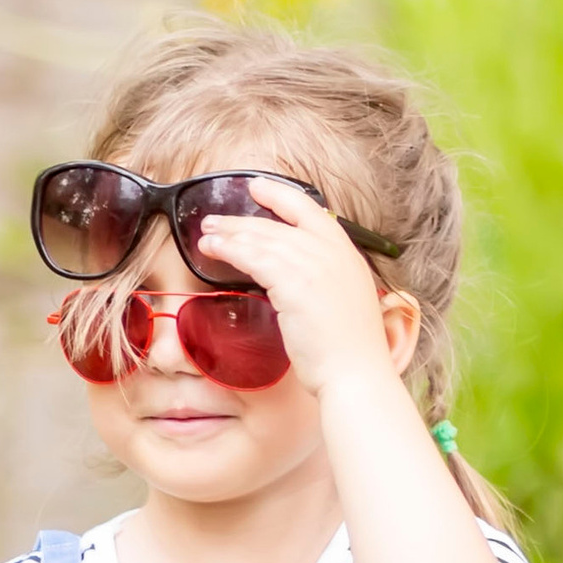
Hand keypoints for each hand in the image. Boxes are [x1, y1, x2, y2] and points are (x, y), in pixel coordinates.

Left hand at [186, 173, 412, 401]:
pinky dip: (230, 250)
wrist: (356, 374)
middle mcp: (332, 252)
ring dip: (230, 233)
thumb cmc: (349, 351)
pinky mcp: (294, 282)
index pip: (310, 209)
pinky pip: (253, 257)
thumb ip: (324, 280)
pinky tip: (213, 250)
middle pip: (279, 224)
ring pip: (262, 238)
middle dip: (242, 220)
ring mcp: (315, 265)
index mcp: (347, 254)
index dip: (280, 196)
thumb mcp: (344, 302)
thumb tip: (296, 277)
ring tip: (206, 235)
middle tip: (215, 220)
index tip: (257, 188)